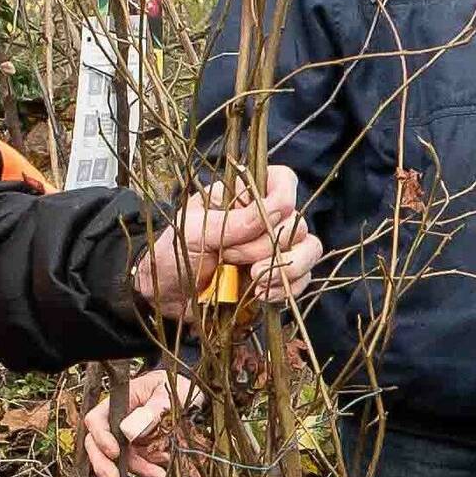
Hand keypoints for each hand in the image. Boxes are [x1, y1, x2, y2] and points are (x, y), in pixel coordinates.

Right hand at [84, 369, 200, 476]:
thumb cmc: (176, 388)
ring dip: (136, 471)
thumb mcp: (167, 394)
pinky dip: (148, 472)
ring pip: (118, 460)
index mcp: (120, 403)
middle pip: (97, 444)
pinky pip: (138, 466)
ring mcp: (128, 439)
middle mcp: (118, 422)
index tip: (114, 452)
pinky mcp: (140, 452)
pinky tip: (162, 474)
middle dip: (102, 464)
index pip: (97, 419)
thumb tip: (131, 430)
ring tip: (158, 475)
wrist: (191, 398)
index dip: (100, 437)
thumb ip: (152, 409)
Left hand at [131, 166, 321, 320]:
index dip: (283, 196)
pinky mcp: (277, 279)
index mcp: (244, 196)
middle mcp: (265, 220)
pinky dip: (286, 288)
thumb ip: (234, 221)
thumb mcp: (194, 230)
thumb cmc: (173, 252)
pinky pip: (301, 280)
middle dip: (265, 244)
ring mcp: (274, 250)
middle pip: (297, 221)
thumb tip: (276, 210)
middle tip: (230, 256)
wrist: (165, 295)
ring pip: (309, 249)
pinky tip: (261, 295)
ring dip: (286, 267)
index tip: (269, 215)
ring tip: (255, 280)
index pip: (283, 180)